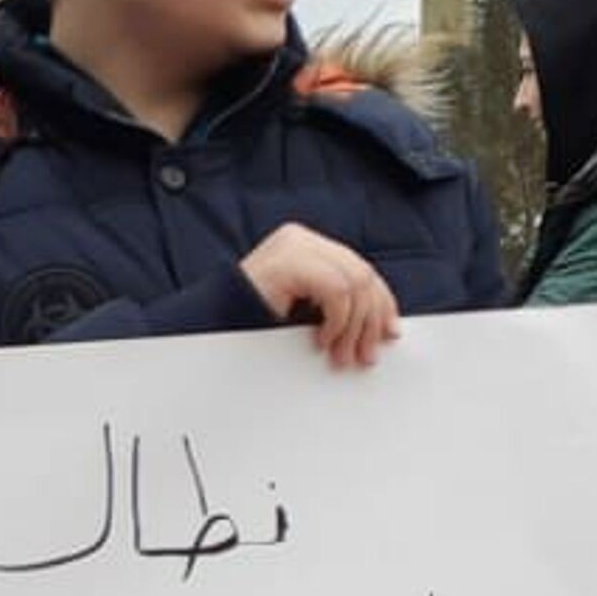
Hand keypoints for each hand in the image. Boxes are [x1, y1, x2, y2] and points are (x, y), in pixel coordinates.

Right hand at [240, 225, 402, 369]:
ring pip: (355, 282)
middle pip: (362, 273)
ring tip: (342, 355)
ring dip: (355, 327)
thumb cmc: (247, 326)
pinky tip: (321, 340)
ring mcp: (294, 246)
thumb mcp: (302, 313)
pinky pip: (336, 290)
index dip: (381, 302)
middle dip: (371, 320)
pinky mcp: (287, 261)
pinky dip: (337, 321)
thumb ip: (334, 308)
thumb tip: (377, 326)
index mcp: (306, 247)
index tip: (389, 332)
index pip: (359, 269)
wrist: (207, 329)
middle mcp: (301, 240)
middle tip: (366, 354)